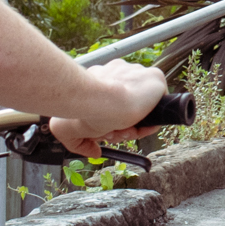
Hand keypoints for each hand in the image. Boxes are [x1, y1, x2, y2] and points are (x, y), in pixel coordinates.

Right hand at [46, 59, 167, 156]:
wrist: (99, 100)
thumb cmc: (81, 110)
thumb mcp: (67, 129)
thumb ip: (78, 143)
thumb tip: (95, 152)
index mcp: (100, 79)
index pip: (112, 103)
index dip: (109, 124)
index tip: (104, 133)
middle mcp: (119, 73)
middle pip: (127, 108)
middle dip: (120, 128)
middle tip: (110, 133)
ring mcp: (137, 74)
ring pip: (141, 109)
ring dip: (132, 127)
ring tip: (120, 131)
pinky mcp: (155, 78)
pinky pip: (158, 106)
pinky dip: (149, 123)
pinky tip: (137, 127)